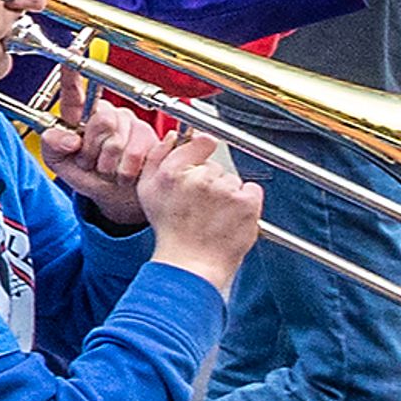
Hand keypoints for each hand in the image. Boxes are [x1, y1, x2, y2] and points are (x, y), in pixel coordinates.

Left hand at [35, 73, 164, 220]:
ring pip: (119, 140)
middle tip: (91, 161)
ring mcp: (131, 124)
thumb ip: (53, 147)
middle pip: (102, 121)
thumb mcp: (60, 163)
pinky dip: (124, 170)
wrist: (116, 195)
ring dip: (108, 163)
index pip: (75, 93)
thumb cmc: (87, 174)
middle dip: (93, 150)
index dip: (72, 75)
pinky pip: (135, 153)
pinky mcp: (151, 137)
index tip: (72, 53)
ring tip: (106, 168)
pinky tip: (123, 171)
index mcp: (80, 116)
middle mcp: (107, 114)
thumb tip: (68, 138)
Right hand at [137, 126, 263, 286]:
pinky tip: (231, 217)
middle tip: (201, 206)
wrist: (190, 264)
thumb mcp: (148, 191)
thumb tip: (175, 136)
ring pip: (233, 180)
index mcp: (172, 173)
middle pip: (216, 166)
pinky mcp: (247, 203)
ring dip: (228, 194)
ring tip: (214, 216)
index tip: (201, 165)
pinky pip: (252, 190)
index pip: (200, 142)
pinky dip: (247, 202)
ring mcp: (225, 190)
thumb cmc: (171, 231)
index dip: (203, 152)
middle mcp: (198, 178)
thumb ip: (157, 158)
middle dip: (211, 182)